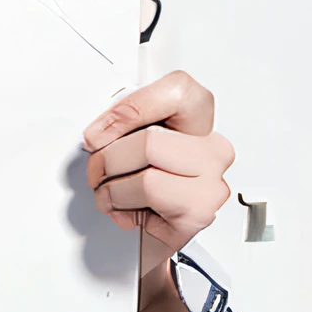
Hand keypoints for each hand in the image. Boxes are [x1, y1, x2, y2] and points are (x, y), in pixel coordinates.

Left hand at [82, 70, 233, 256]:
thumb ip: (122, 114)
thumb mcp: (136, 122)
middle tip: (98, 169)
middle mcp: (214, 151)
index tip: (97, 134)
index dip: (126, 112)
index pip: (176, 93)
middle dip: (108, 160)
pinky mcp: (197, 218)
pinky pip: (147, 213)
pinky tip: (129, 207)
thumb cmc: (151, 164)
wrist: (165, 213)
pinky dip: (123, 212)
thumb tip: (98, 135)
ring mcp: (211, 187)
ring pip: (147, 182)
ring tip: (111, 191)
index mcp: (200, 114)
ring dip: (112, 192)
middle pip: (148, 144)